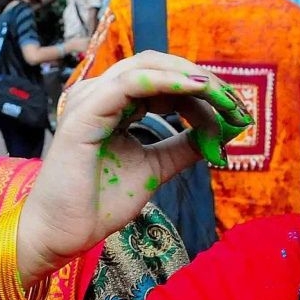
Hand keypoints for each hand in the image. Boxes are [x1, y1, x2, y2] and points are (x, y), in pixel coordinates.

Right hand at [16, 52, 252, 277]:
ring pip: (147, 66)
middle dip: (203, 81)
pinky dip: (167, 82)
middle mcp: (100, 94)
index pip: (164, 80)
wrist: (62, 233)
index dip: (202, 91)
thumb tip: (217, 134)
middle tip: (237, 104)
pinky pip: (130, 84)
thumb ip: (181, 147)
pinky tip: (197, 91)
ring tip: (224, 98)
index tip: (235, 113)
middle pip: (160, 66)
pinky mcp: (85, 113)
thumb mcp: (155, 168)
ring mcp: (90, 99)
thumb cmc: (99, 202)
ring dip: (191, 79)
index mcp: (113, 103)